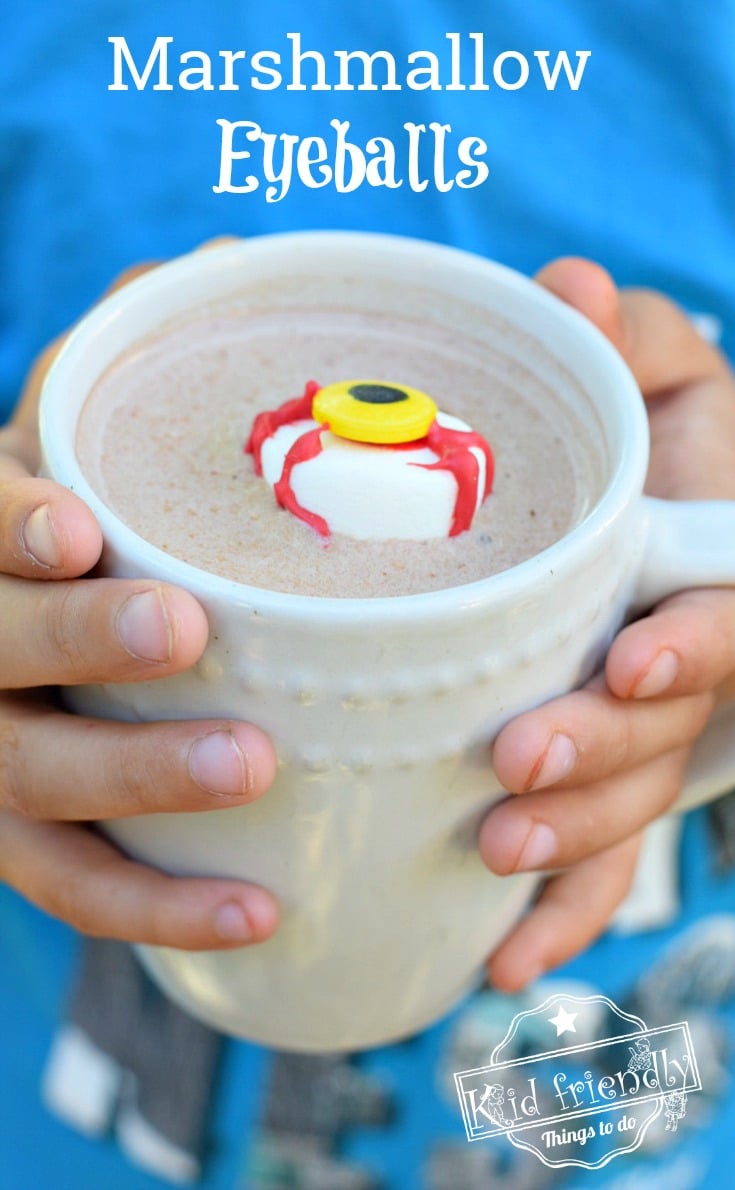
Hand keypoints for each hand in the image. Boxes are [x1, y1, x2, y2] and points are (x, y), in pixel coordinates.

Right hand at [0, 254, 279, 949]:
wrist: (4, 643)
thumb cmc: (55, 531)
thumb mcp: (62, 445)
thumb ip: (118, 375)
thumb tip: (215, 265)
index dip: (8, 520)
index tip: (78, 526)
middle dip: (76, 640)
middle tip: (183, 631)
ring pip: (33, 781)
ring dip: (134, 778)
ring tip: (252, 765)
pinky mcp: (15, 838)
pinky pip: (75, 886)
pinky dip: (159, 906)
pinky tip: (263, 912)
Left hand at [481, 258, 734, 989]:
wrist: (687, 535)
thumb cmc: (679, 452)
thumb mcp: (677, 388)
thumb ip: (640, 348)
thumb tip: (566, 285)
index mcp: (714, 576)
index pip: (728, 623)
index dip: (698, 647)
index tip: (635, 658)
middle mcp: (695, 667)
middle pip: (665, 730)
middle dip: (599, 756)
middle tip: (510, 769)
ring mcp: (664, 734)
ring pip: (631, 803)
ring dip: (570, 840)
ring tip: (487, 860)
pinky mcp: (622, 776)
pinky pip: (601, 860)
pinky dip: (560, 916)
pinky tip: (502, 966)